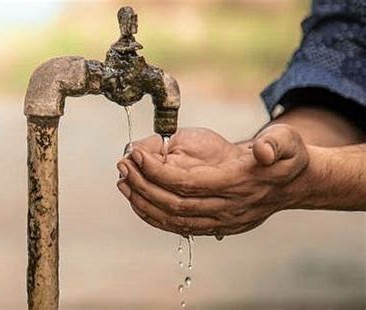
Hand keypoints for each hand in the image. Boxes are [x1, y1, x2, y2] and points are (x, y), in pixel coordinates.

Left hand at [116, 125, 309, 236]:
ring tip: (123, 182)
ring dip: (143, 203)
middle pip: (174, 204)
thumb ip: (276, 144)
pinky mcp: (217, 225)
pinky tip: (138, 201)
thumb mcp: (286, 142)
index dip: (158, 171)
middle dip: (143, 186)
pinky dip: (154, 216)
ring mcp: (221, 220)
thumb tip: (262, 151)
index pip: (188, 184)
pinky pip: (178, 226)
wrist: (291, 184)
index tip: (137, 154)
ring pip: (173, 220)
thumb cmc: (284, 157)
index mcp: (238, 183)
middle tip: (122, 166)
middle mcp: (227, 207)